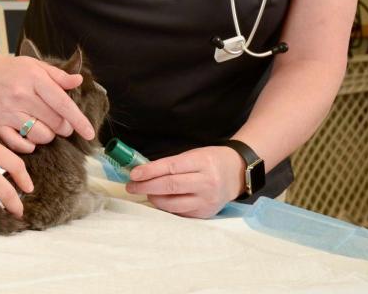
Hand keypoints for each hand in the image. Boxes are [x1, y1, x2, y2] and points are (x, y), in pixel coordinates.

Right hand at [0, 54, 94, 153]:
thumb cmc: (8, 69)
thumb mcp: (34, 65)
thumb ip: (57, 75)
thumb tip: (78, 81)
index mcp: (33, 79)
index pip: (62, 103)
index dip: (79, 120)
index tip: (89, 133)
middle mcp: (20, 95)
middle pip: (55, 122)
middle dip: (64, 127)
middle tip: (61, 123)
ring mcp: (7, 111)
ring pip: (40, 135)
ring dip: (48, 135)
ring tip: (43, 126)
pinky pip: (20, 144)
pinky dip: (29, 145)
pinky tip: (29, 136)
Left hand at [125, 146, 244, 217]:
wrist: (237, 173)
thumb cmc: (210, 161)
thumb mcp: (193, 155)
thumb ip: (171, 164)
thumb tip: (143, 172)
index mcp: (202, 162)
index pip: (171, 167)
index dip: (150, 171)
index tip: (134, 174)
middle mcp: (206, 182)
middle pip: (170, 186)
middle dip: (146, 186)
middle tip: (131, 186)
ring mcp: (207, 200)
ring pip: (173, 203)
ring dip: (153, 198)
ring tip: (144, 192)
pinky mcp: (205, 213)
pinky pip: (180, 212)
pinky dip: (166, 207)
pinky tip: (159, 200)